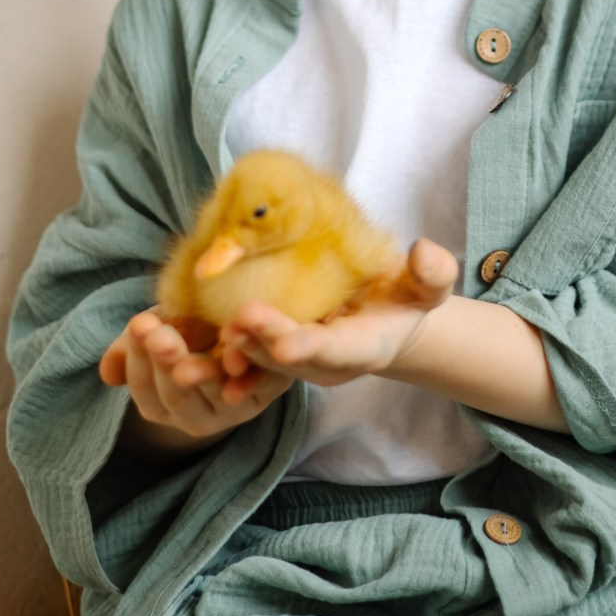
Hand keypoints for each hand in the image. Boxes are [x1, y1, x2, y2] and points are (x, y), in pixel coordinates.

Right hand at [99, 308, 295, 447]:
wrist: (245, 329)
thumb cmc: (193, 328)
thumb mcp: (161, 330)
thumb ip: (133, 348)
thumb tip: (108, 373)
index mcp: (162, 404)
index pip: (144, 386)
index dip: (138, 357)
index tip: (138, 324)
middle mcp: (196, 417)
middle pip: (177, 396)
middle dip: (165, 364)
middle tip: (157, 334)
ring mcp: (233, 410)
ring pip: (215, 395)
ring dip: (203, 375)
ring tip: (191, 356)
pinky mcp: (268, 394)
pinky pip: (259, 386)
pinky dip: (248, 374)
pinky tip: (236, 352)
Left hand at [214, 237, 457, 400]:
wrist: (387, 325)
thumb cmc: (406, 300)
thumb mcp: (428, 287)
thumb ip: (432, 273)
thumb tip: (424, 251)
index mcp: (363, 346)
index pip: (336, 349)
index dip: (311, 347)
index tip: (289, 344)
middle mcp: (324, 362)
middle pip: (288, 359)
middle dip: (261, 346)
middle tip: (234, 323)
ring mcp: (296, 362)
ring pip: (258, 363)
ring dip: (228, 357)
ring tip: (198, 343)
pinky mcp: (273, 354)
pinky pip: (242, 360)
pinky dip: (216, 357)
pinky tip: (183, 348)